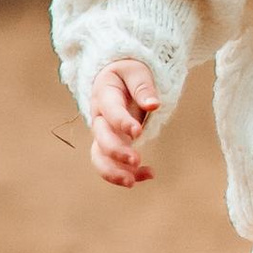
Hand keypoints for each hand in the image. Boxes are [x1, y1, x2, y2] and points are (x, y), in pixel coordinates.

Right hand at [88, 58, 160, 184]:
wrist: (116, 78)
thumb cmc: (128, 72)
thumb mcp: (136, 71)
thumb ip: (143, 86)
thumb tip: (153, 105)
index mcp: (104, 95)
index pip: (109, 110)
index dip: (121, 122)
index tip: (138, 132)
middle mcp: (100, 118)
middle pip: (100, 138)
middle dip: (116, 151)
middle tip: (136, 160)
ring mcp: (104, 134)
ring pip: (99, 157)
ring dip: (114, 171)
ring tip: (133, 182)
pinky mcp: (113, 146)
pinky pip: (113, 164)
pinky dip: (129, 173)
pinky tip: (149, 174)